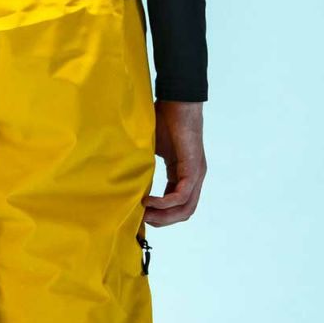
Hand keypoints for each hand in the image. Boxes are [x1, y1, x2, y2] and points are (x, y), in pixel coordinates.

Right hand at [143, 101, 205, 225]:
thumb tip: (127, 181)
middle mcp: (194, 178)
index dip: (160, 214)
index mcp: (184, 174)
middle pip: (183, 213)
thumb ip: (145, 167)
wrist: (178, 101)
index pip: (178, 205)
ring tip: (143, 214)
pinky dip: (163, 203)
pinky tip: (147, 201)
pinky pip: (180, 196)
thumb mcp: (152, 150)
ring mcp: (196, 174)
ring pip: (185, 209)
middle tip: (141, 220)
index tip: (140, 214)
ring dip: (163, 216)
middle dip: (162, 221)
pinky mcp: (193, 169)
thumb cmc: (164, 119)